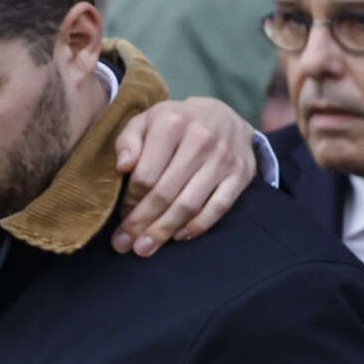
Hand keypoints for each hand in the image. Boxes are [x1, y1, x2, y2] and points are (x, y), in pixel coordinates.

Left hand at [110, 93, 261, 254]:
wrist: (224, 115)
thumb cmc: (175, 123)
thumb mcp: (146, 121)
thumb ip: (129, 141)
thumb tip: (122, 167)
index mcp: (172, 124)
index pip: (145, 174)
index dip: (130, 201)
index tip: (120, 217)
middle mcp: (201, 139)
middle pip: (165, 193)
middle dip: (141, 223)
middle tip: (123, 245)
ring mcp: (224, 158)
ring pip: (189, 204)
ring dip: (164, 231)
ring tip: (144, 248)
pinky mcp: (242, 173)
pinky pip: (218, 207)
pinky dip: (197, 226)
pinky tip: (178, 236)